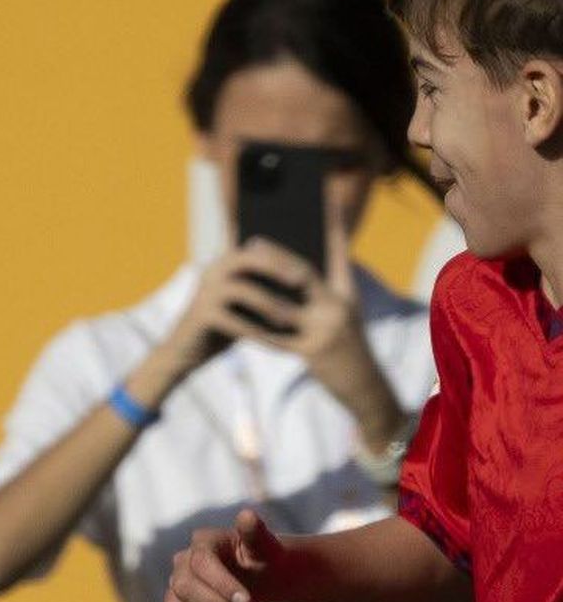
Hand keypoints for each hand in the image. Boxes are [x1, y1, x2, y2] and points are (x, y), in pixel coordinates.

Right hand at [159, 509, 283, 601]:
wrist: (262, 577)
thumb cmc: (264, 559)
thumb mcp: (266, 545)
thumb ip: (256, 532)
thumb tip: (247, 516)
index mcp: (203, 543)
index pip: (201, 564)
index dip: (223, 585)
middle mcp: (183, 563)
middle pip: (184, 588)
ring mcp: (177, 587)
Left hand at [163, 238, 403, 449]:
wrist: (364, 387)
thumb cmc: (349, 347)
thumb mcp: (347, 314)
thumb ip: (327, 288)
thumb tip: (298, 264)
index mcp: (347, 297)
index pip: (336, 257)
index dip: (323, 233)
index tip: (304, 214)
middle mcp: (339, 310)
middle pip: (302, 275)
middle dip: (275, 257)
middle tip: (252, 242)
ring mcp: (326, 330)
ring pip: (283, 303)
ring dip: (258, 288)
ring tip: (237, 275)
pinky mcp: (311, 351)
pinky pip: (274, 334)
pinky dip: (255, 322)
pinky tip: (236, 313)